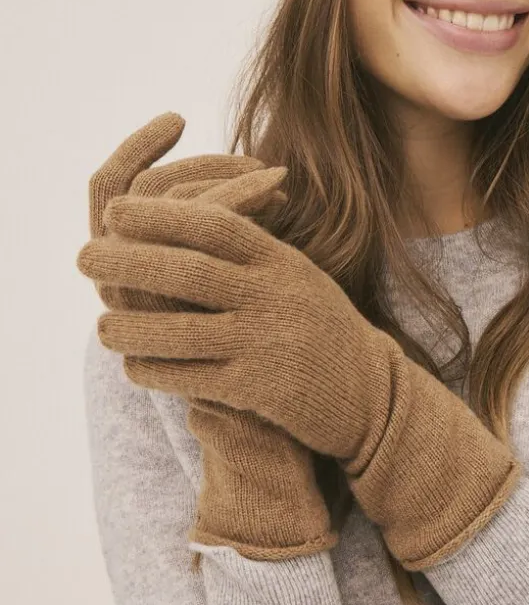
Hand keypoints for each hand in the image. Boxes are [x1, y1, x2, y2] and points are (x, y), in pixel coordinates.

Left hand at [80, 113, 338, 561]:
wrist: (369, 393)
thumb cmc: (319, 326)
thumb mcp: (295, 273)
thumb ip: (248, 247)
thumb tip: (181, 212)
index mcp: (281, 261)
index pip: (215, 224)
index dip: (161, 215)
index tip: (115, 211)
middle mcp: (274, 296)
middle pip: (189, 271)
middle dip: (129, 261)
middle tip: (83, 255)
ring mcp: (266, 343)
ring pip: (181, 331)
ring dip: (132, 328)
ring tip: (102, 327)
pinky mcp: (259, 390)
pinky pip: (193, 379)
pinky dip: (157, 372)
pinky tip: (134, 370)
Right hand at [85, 111, 285, 314]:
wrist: (238, 387)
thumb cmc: (225, 312)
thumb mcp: (202, 257)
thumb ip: (193, 214)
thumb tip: (208, 148)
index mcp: (111, 252)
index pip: (106, 183)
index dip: (138, 146)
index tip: (178, 117)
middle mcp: (114, 266)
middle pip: (149, 188)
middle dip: (206, 165)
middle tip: (259, 163)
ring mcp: (141, 281)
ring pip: (180, 202)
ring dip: (233, 179)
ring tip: (276, 179)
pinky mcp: (177, 291)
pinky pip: (208, 225)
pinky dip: (245, 196)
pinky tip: (279, 192)